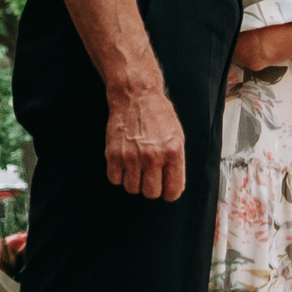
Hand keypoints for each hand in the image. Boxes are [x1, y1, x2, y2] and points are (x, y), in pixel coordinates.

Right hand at [105, 81, 186, 201]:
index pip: (173, 191)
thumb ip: (176, 163)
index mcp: (173, 153)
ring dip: (135, 182)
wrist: (136, 97)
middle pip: (151, 193)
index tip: (167, 189)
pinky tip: (125, 164)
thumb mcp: (178, 137)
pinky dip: (119, 176)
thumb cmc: (159, 115)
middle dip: (152, 187)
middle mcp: (152, 157)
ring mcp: (131, 157)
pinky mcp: (112, 154)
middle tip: (151, 176)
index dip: (170, 193)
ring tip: (138, 167)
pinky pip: (115, 180)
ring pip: (132, 189)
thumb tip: (173, 186)